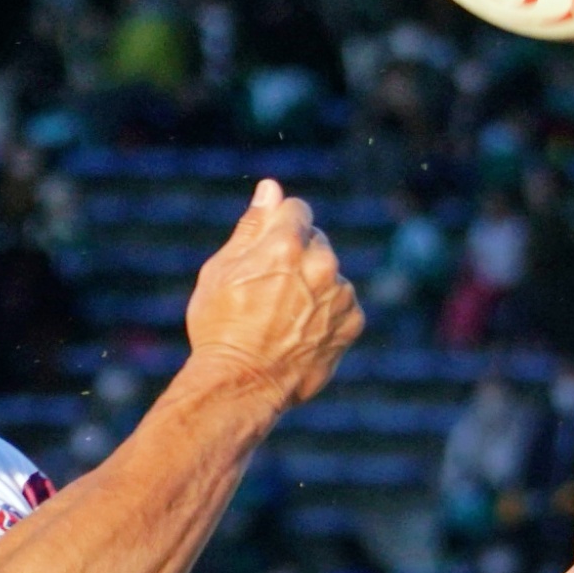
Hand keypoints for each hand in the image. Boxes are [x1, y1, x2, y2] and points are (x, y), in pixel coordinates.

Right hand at [186, 179, 363, 411]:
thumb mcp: (221, 270)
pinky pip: (341, 304)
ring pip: (329, 274)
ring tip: (281, 318)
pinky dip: (326, 314)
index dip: (279, 227)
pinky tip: (299, 333)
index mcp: (285, 243)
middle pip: (315, 241)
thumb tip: (270, 189)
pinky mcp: (352, 321)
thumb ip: (252, 226)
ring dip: (313, 287)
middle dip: (296, 257)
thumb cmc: (221, 326)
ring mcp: (340, 294)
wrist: (241, 384)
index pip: (296, 209)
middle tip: (267, 292)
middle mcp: (321, 263)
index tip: (265, 252)